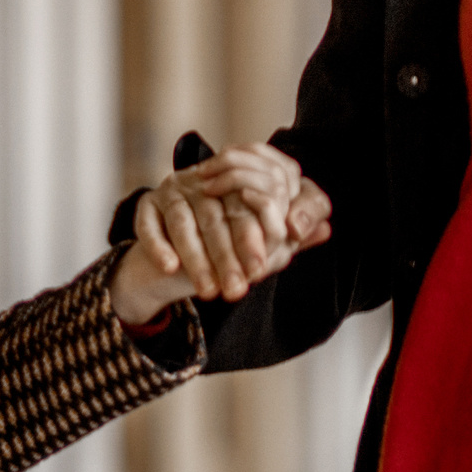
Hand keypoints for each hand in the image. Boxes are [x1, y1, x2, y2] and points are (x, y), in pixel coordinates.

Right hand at [111, 143, 332, 322]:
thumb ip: (288, 238)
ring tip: (207, 290)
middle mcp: (203, 180)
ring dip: (195, 258)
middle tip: (236, 289)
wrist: (171, 259)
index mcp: (234, 181)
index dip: (252, 238)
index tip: (259, 271)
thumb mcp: (259, 245)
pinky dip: (159, 246)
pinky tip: (170, 269)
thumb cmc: (224, 248)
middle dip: (226, 256)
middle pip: (215, 216)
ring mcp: (172, 190)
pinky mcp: (146, 205)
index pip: (244, 204)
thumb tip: (325, 229)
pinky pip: (148, 223)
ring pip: (182, 222)